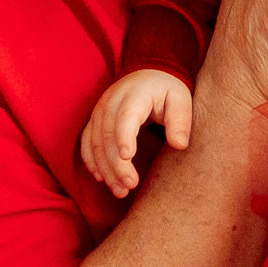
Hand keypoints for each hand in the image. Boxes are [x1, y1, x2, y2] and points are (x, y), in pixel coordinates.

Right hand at [81, 69, 190, 196]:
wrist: (148, 75)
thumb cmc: (167, 90)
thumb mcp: (180, 100)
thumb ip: (180, 121)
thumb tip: (180, 145)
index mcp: (135, 95)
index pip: (126, 116)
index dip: (124, 136)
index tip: (127, 156)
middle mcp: (112, 101)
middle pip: (108, 135)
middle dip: (116, 164)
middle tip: (130, 186)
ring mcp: (99, 111)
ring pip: (95, 142)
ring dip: (105, 168)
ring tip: (120, 191)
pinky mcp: (94, 121)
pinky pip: (87, 142)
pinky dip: (91, 161)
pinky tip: (102, 178)